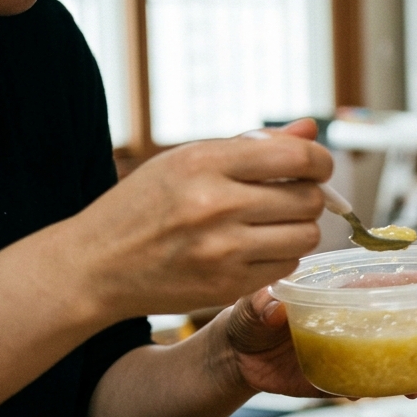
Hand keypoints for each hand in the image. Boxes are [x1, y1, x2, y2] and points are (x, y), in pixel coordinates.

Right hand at [58, 119, 332, 321]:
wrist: (96, 265)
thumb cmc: (145, 205)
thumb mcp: (187, 160)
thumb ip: (253, 145)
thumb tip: (310, 131)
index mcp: (204, 163)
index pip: (298, 157)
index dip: (320, 162)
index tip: (316, 168)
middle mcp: (215, 205)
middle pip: (309, 199)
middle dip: (308, 197)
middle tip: (288, 198)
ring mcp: (222, 250)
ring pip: (307, 236)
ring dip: (299, 229)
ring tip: (271, 224)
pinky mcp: (227, 286)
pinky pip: (287, 266)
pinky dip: (279, 257)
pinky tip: (253, 249)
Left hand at [215, 287, 416, 397]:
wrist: (239, 359)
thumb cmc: (247, 319)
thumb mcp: (248, 307)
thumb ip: (258, 304)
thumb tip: (271, 302)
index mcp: (346, 290)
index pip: (393, 282)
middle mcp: (361, 316)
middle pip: (414, 315)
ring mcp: (359, 345)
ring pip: (405, 349)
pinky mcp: (351, 373)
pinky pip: (381, 379)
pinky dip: (395, 386)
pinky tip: (404, 391)